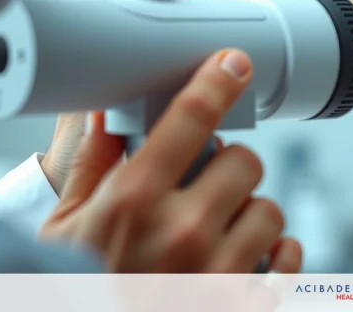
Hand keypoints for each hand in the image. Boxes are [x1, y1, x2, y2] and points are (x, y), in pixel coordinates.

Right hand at [39, 49, 302, 272]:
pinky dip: (275, 254)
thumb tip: (110, 111)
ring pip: (271, 209)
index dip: (217, 80)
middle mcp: (181, 235)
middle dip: (227, 167)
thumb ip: (89, 164)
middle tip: (203, 185)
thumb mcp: (62, 230)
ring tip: (215, 233)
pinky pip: (291, 257)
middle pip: (246, 161)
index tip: (234, 64)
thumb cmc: (77, 291)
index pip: (191, 117)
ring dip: (248, 214)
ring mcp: (220, 277)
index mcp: (133, 204)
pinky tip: (244, 260)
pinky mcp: (248, 309)